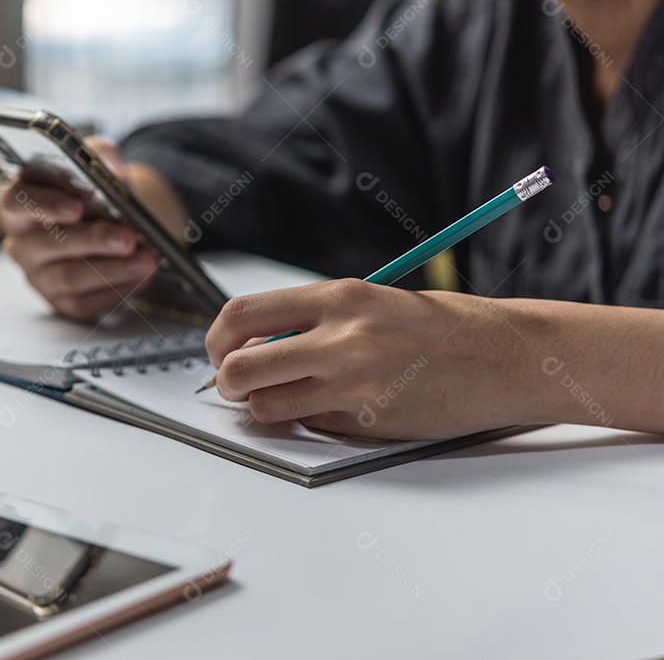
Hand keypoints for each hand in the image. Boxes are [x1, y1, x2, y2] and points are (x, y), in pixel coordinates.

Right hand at [0, 138, 159, 320]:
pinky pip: (86, 301)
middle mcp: (22, 242)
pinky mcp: (60, 301)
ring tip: (146, 259)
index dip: (46, 204)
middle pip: (49, 244)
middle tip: (128, 237)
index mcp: (19, 203)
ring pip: (71, 276)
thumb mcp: (95, 160)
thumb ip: (100, 156)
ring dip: (113, 269)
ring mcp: (39, 275)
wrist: (108, 219)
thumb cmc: (91, 189)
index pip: (17, 203)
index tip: (78, 206)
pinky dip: (118, 289)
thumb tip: (112, 171)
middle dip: (93, 240)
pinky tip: (142, 276)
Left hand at [204, 279, 535, 439]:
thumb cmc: (441, 327)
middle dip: (227, 383)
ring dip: (267, 409)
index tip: (220, 353)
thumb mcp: (371, 303)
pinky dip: (312, 423)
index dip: (217, 340)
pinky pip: (312, 427)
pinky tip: (343, 409)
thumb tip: (252, 347)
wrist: (507, 357)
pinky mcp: (371, 421)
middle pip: (239, 368)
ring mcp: (354, 382)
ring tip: (294, 399)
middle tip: (238, 387)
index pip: (242, 313)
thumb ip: (313, 321)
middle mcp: (340, 337)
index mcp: (338, 297)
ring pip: (266, 407)